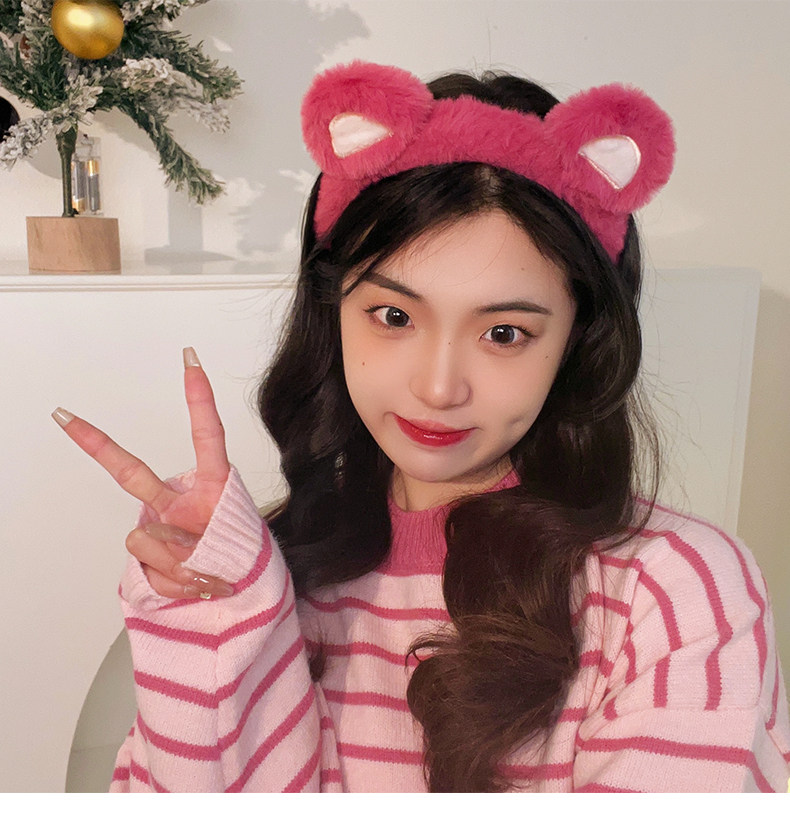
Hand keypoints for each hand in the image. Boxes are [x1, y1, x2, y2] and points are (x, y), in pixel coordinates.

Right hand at [52, 347, 233, 599]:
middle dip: (98, 446)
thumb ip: (200, 544)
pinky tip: (196, 584)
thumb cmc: (241, 556)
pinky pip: (151, 567)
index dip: (199, 399)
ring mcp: (161, 526)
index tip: (190, 360)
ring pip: (149, 540)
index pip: (207, 435)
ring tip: (209, 573)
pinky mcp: (150, 554)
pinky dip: (178, 582)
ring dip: (183, 564)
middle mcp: (179, 500)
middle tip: (64, 416)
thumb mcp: (236, 545)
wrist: (239, 591)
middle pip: (131, 473)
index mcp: (212, 485)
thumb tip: (169, 550)